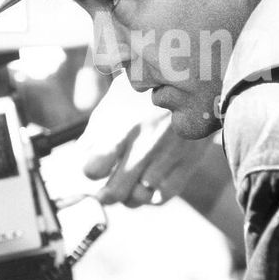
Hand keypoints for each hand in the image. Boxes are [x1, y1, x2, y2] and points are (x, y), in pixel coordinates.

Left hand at [76, 75, 213, 206]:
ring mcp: (167, 158)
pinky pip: (162, 197)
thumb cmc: (147, 90)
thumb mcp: (116, 99)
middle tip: (107, 186)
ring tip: (129, 180)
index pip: (94, 169)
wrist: (195, 80)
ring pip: (137, 199)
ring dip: (129, 194)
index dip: (90, 171)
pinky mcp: (187, 163)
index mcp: (123, 126)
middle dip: (106, 193)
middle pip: (113, 193)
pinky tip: (148, 181)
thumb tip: (83, 159)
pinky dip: (151, 195)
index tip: (94, 166)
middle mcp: (144, 146)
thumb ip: (95, 131)